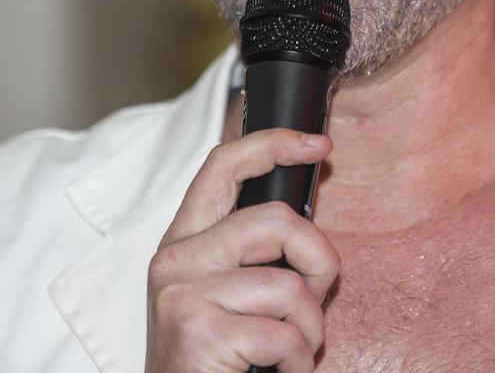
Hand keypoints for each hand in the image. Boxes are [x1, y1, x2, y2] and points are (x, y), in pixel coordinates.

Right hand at [145, 129, 339, 372]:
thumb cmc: (218, 358)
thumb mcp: (230, 293)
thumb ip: (255, 252)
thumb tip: (305, 216)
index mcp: (184, 241)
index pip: (223, 165)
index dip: (274, 144)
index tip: (317, 144)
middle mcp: (174, 259)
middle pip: (277, 220)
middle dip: (319, 263)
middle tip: (313, 303)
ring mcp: (182, 294)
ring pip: (289, 286)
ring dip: (309, 329)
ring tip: (290, 352)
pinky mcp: (198, 333)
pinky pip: (284, 336)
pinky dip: (298, 362)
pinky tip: (279, 372)